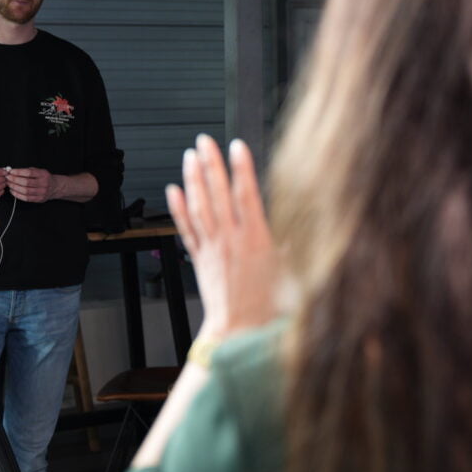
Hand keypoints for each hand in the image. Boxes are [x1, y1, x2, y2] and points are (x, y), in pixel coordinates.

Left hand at [6, 167, 59, 202]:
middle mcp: (44, 183)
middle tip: (8, 178)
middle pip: (26, 182)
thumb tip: (13, 172)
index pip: (29, 173)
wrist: (54, 187)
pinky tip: (13, 191)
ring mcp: (42, 192)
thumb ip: (27, 171)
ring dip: (14, 187)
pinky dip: (17, 195)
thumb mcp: (38, 171)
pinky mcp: (39, 199)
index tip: (11, 172)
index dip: (18, 172)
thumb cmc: (44, 178)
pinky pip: (26, 198)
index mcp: (43, 174)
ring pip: (25, 191)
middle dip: (14, 180)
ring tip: (9, 184)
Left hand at [167, 135, 276, 339]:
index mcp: (256, 240)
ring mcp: (212, 248)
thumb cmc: (269, 306)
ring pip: (199, 206)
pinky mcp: (199, 259)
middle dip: (211, 164)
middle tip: (205, 141)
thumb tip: (298, 221)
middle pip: (218, 194)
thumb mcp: (291, 271)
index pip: (247, 195)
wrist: (240, 331)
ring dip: (193, 179)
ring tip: (190, 156)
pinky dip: (178, 208)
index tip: (237, 147)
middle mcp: (231, 240)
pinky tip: (173, 190)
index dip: (242, 168)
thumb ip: (291, 242)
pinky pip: (186, 228)